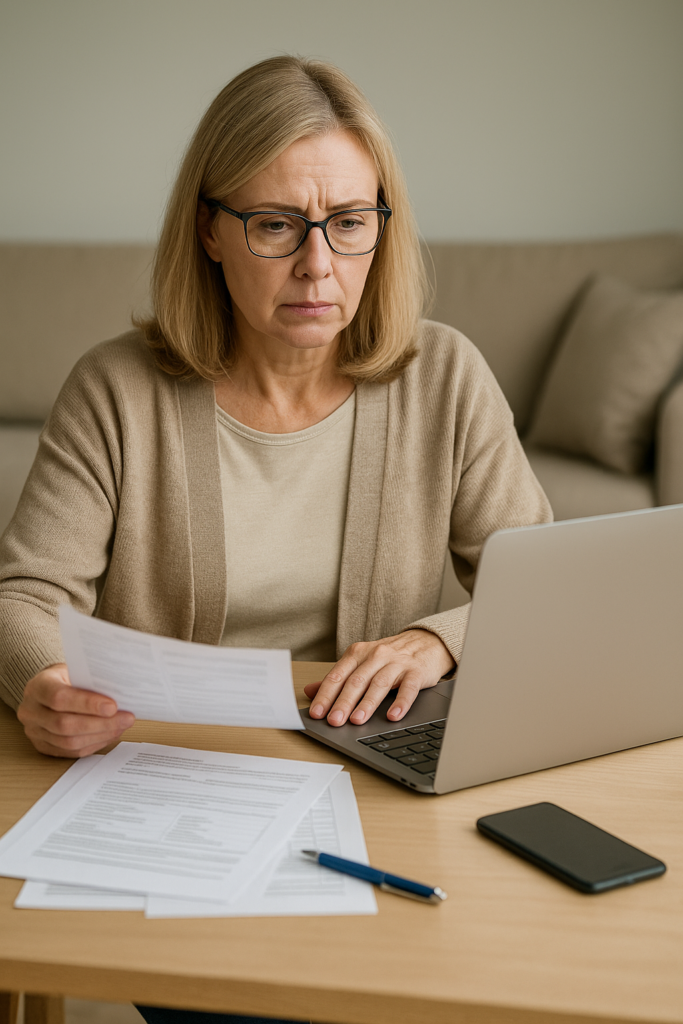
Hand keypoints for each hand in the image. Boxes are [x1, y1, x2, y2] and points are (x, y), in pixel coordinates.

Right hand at [17, 663, 134, 757]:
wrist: (49, 688)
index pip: (59, 697)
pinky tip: (110, 734)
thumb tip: (121, 694)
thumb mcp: (76, 670)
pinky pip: (71, 751)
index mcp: (37, 686)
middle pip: (65, 724)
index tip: (113, 706)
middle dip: (100, 723)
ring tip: (121, 726)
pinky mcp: (43, 746)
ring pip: (68, 742)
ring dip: (100, 735)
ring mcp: (34, 731)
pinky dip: (94, 744)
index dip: (87, 704)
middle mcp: (31, 711)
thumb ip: (91, 681)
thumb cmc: (67, 677)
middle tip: (126, 718)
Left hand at [303, 629, 453, 726]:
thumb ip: (337, 677)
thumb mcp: (361, 662)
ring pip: (379, 684)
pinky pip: (408, 688)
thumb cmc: (389, 657)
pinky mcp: (416, 672)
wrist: (425, 642)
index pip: (337, 675)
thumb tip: (309, 691)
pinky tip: (393, 716)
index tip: (317, 712)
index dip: (326, 694)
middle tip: (334, 721)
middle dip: (343, 702)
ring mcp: (397, 663)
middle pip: (356, 681)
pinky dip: (400, 703)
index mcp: (358, 653)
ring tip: (357, 720)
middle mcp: (375, 655)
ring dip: (367, 704)